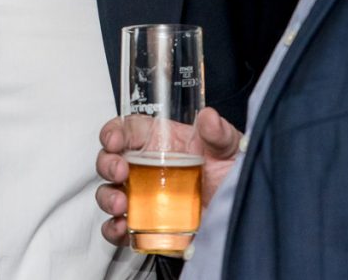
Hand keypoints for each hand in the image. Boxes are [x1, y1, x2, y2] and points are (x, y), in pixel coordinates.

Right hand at [94, 107, 244, 245]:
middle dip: (107, 164)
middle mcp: (146, 168)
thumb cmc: (230, 175)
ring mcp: (143, 197)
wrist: (241, 216)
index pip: (127, 130)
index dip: (113, 132)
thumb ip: (219, 133)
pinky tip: (122, 228)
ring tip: (120, 205)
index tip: (114, 141)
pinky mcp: (145, 224)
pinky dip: (113, 229)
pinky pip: (118, 227)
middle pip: (110, 159)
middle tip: (118, 172)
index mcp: (160, 142)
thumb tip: (208, 118)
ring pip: (109, 192)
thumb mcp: (230, 149)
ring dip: (107, 198)